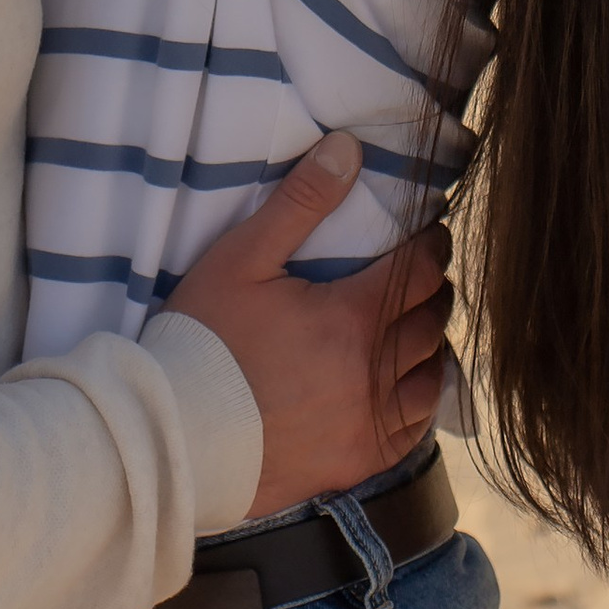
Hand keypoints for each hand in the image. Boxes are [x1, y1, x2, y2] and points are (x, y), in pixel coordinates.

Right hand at [167, 134, 452, 517]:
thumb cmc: (202, 343)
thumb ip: (299, 203)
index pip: (420, 270)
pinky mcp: (357, 460)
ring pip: (431, 375)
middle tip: (425, 274)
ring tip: (419, 326)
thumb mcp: (240, 259)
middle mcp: (373, 373)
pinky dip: (421, 400)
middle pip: (431, 320)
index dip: (432, 246)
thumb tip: (347, 148)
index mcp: (352, 318)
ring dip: (432, 344)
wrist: (175, 439)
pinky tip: (409, 385)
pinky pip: (414, 430)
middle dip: (433, 290)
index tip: (431, 235)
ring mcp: (368, 423)